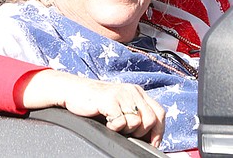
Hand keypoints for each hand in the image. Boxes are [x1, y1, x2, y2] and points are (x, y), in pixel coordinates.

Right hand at [21, 69, 164, 147]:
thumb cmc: (95, 102)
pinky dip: (113, 128)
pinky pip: (120, 122)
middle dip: (141, 133)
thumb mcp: (120, 105)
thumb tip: (151, 137)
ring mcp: (121, 94)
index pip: (160, 113)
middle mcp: (132, 91)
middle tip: (126, 132)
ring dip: (125, 130)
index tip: (152, 143)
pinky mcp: (109, 99)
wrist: (72, 90)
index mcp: (137, 92)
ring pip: (137, 122)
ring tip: (113, 124)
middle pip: (151, 119)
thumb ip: (134, 114)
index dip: (159, 131)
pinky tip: (105, 122)